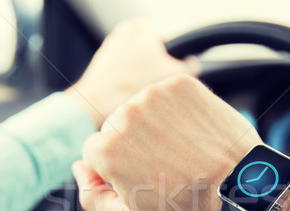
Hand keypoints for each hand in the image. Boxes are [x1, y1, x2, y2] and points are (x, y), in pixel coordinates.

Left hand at [65, 19, 200, 127]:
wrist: (95, 105)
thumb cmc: (132, 87)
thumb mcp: (173, 76)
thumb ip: (190, 66)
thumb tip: (193, 65)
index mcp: (143, 27)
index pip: (168, 45)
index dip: (172, 65)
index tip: (168, 80)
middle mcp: (124, 32)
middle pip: (152, 56)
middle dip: (155, 72)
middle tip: (156, 91)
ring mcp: (109, 49)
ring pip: (137, 68)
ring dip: (141, 81)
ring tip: (139, 96)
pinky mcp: (100, 66)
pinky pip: (122, 76)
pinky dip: (126, 87)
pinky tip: (127, 98)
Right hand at [72, 75, 289, 210]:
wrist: (240, 188)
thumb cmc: (186, 209)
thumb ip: (91, 198)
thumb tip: (80, 169)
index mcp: (106, 148)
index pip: (95, 153)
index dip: (116, 171)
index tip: (142, 180)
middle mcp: (125, 114)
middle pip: (115, 128)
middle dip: (133, 146)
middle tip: (164, 169)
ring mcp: (155, 95)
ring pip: (140, 109)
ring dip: (153, 127)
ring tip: (181, 153)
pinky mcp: (181, 84)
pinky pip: (166, 96)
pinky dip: (175, 112)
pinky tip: (191, 135)